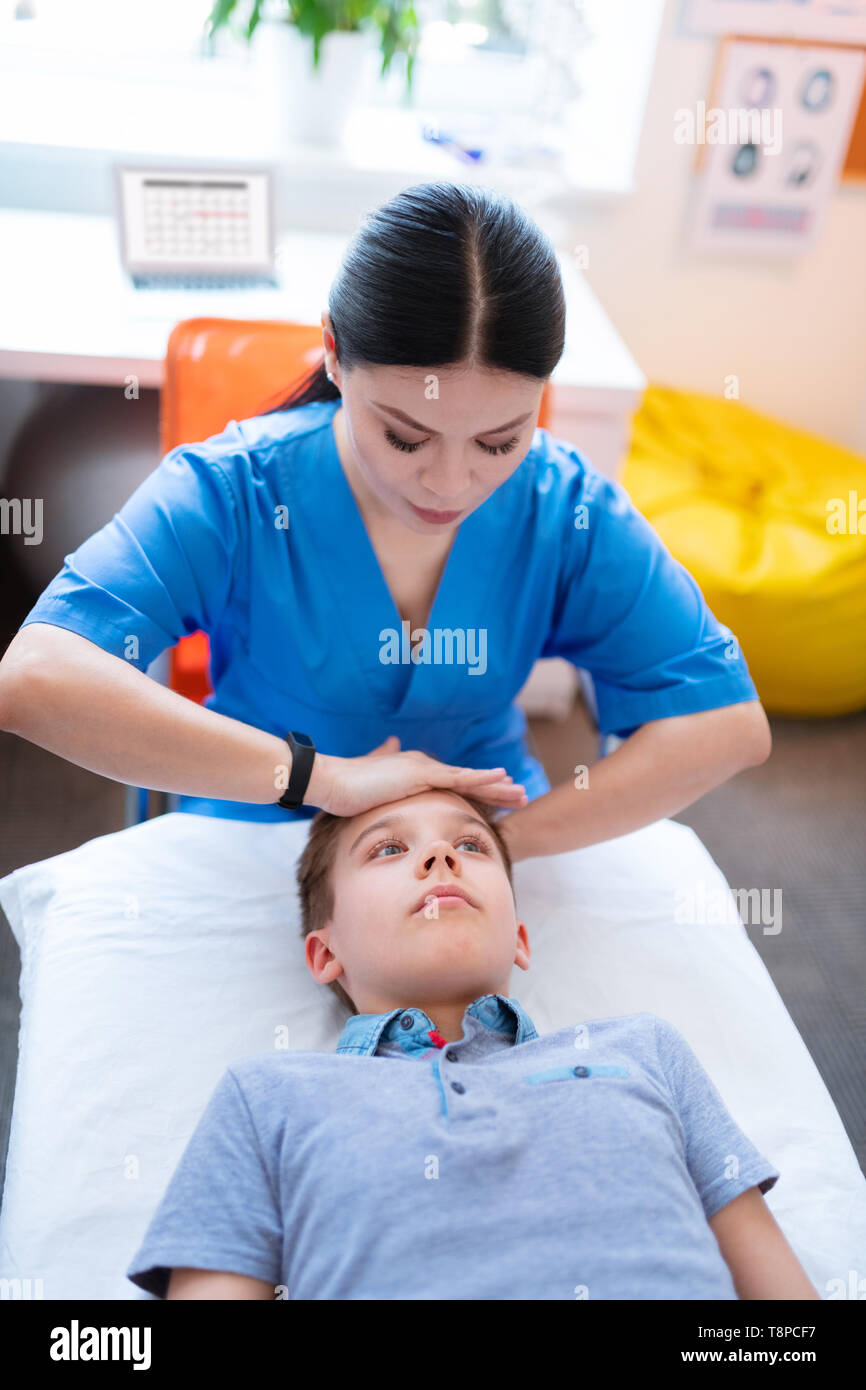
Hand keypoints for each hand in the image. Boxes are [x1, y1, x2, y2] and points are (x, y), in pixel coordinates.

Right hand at [306, 735, 527, 817]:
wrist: (329, 783)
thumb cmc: (345, 790)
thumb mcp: (371, 782)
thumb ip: (383, 762)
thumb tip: (390, 744)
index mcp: (415, 772)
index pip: (454, 785)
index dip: (478, 791)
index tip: (500, 797)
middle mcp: (424, 766)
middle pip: (468, 781)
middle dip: (496, 791)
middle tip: (521, 796)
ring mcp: (424, 769)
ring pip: (469, 779)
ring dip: (498, 787)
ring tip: (522, 793)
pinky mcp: (420, 774)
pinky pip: (458, 778)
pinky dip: (481, 778)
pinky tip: (501, 778)